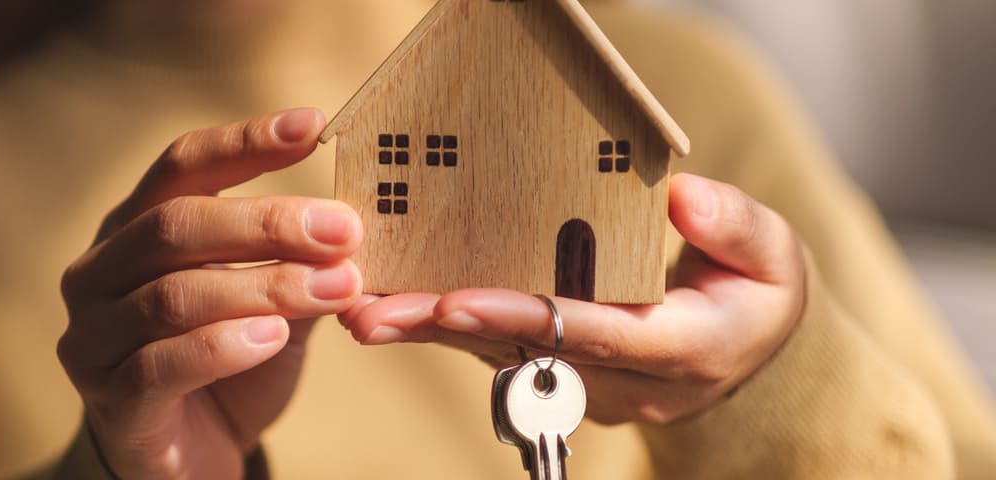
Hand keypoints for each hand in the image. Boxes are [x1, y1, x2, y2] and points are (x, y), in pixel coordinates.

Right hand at [57, 108, 362, 478]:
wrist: (187, 460)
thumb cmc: (228, 365)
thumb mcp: (271, 304)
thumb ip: (297, 263)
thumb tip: (352, 222)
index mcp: (132, 230)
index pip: (181, 166)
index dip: (244, 143)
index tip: (313, 126)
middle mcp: (98, 273)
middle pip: (175, 226)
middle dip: (268, 222)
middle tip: (344, 229)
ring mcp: (93, 338)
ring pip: (174, 296)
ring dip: (265, 286)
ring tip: (336, 287)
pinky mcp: (110, 403)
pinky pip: (161, 365)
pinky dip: (223, 346)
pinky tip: (274, 336)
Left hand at [340, 174, 805, 423]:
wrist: (746, 354)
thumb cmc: (757, 296)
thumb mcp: (774, 258)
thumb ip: (736, 229)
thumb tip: (681, 197)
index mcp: (679, 349)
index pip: (592, 334)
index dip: (522, 316)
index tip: (457, 298)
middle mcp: (622, 380)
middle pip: (523, 354)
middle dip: (445, 331)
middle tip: (372, 313)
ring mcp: (587, 387)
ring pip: (498, 358)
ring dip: (428, 332)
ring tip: (359, 309)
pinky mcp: (561, 374)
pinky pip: (497, 351)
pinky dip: (445, 327)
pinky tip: (391, 306)